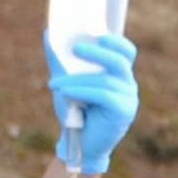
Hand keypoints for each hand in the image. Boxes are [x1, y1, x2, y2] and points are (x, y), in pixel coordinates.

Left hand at [47, 30, 140, 174]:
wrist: (78, 143)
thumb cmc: (75, 112)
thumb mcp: (66, 81)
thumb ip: (60, 60)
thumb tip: (48, 33)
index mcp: (118, 75)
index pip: (126, 52)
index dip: (116, 41)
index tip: (99, 35)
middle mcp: (128, 84)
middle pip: (119, 61)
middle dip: (97, 53)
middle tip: (75, 49)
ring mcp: (129, 99)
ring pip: (103, 81)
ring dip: (76, 81)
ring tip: (54, 85)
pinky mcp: (123, 112)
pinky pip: (102, 95)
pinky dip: (81, 92)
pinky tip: (64, 93)